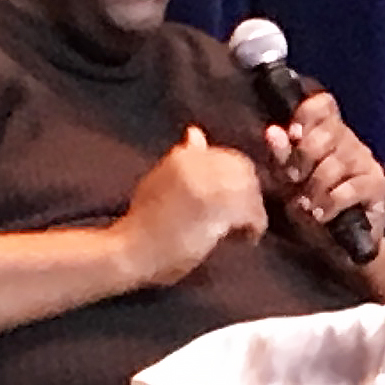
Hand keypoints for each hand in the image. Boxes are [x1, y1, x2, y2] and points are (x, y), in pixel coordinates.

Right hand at [115, 126, 266, 285]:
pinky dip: (254, 228)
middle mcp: (195, 164)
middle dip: (248, 195)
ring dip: (252, 214)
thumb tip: (196, 133)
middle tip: (241, 220)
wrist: (129, 252)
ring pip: (251, 192)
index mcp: (182, 156)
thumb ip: (185, 158)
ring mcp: (205, 184)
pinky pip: (252, 213)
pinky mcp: (214, 209)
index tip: (230, 203)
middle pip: (244, 172)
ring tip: (241, 233)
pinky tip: (245, 240)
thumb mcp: (161, 182)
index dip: (236, 183)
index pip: (229, 158)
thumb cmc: (143, 224)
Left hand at [266, 89, 384, 252]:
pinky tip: (321, 214)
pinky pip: (351, 187)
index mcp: (327, 132)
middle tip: (293, 181)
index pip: (324, 104)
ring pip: (337, 163)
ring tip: (305, 205)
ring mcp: (366, 161)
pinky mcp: (379, 185)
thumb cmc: (310, 204)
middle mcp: (350, 141)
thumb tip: (272, 131)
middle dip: (304, 158)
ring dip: (315, 186)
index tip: (292, 135)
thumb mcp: (287, 179)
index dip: (307, 114)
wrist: (337, 244)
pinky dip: (332, 202)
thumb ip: (281, 155)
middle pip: (328, 133)